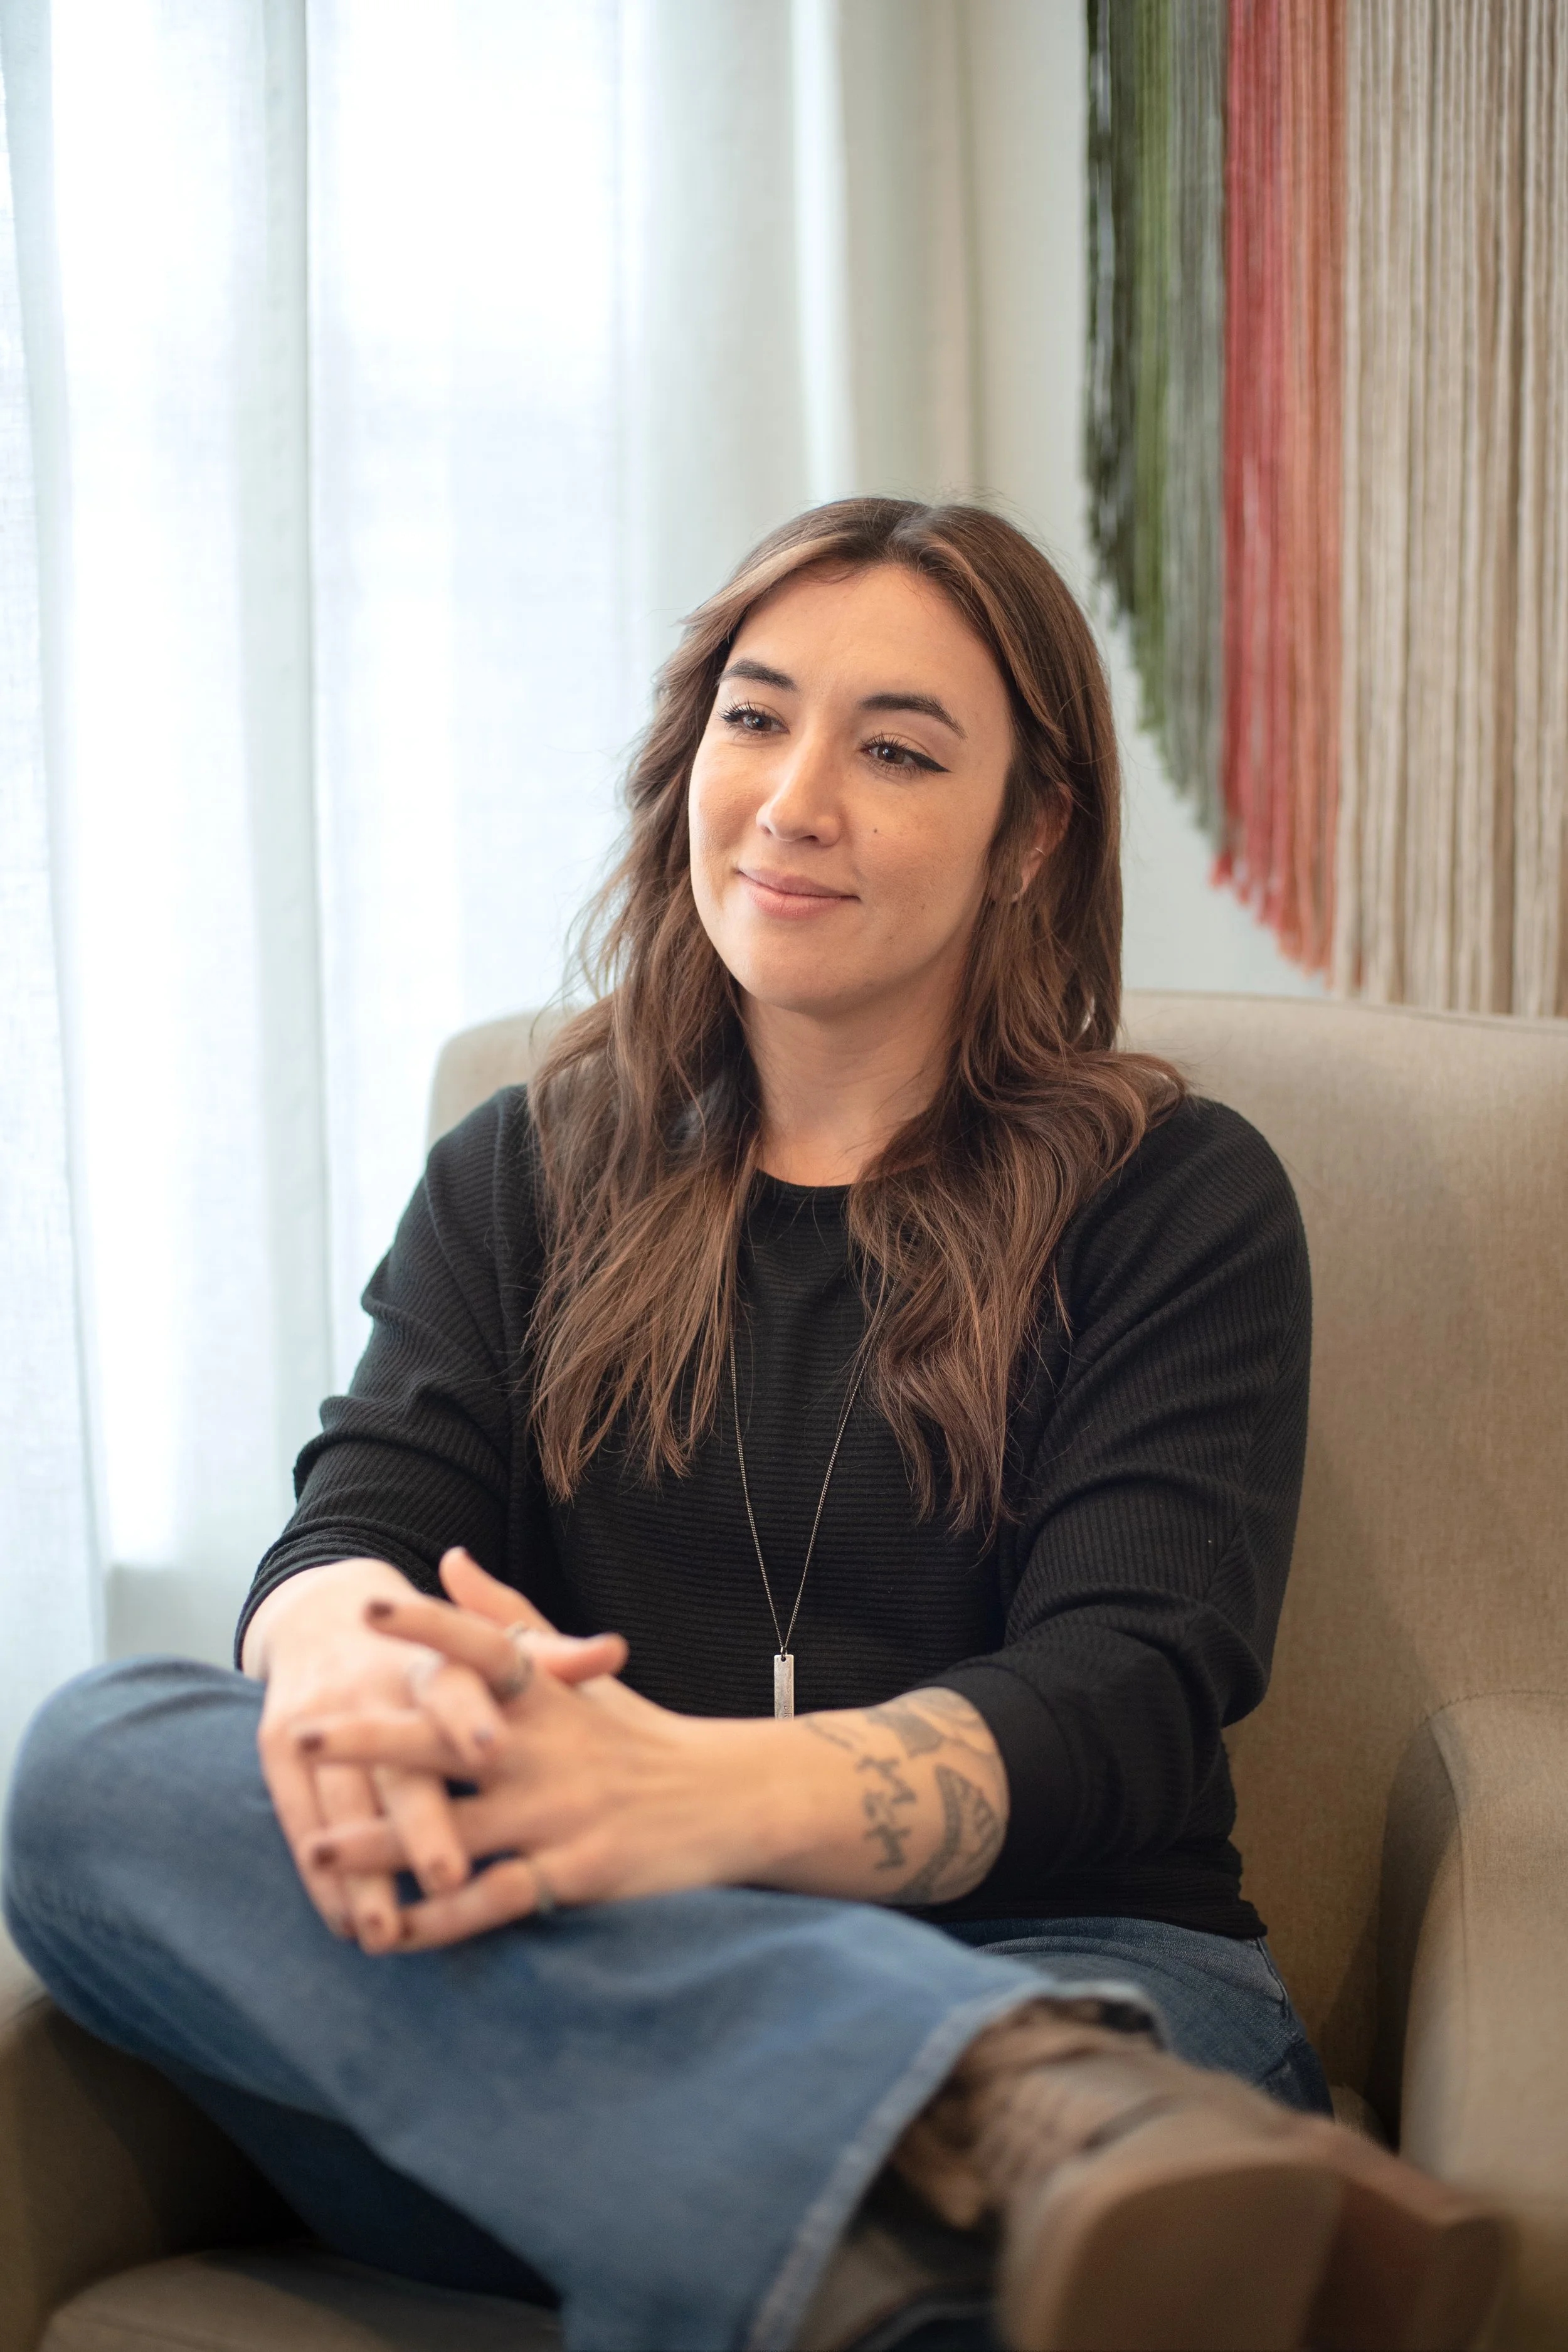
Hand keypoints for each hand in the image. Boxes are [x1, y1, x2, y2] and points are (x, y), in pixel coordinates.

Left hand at [289, 1561, 770, 1948]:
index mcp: (546, 1695)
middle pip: (451, 1740)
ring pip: (457, 1830)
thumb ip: (507, 1619)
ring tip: (313, 1852)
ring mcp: (559, 1814)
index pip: (484, 1648)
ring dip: (381, 1846)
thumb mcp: (575, 1678)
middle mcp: (547, 1750)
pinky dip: (437, 1922)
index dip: (428, 1626)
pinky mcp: (574, 1874)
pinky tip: (386, 1934)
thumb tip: (450, 1557)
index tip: (367, 1606)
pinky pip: (492, 1902)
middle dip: (375, 1739)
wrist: (727, 1800)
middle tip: (305, 1733)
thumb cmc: (634, 1733)